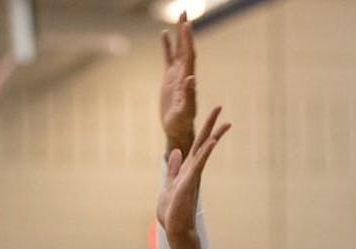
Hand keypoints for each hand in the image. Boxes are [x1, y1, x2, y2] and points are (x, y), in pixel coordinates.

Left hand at [157, 106, 229, 248]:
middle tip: (220, 107)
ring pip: (205, 151)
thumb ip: (173, 168)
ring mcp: (193, 176)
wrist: (175, 229)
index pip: (197, 145)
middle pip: (203, 143)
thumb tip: (175, 152)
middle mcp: (192, 170)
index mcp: (187, 169)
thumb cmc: (172, 211)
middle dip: (211, 125)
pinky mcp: (190, 183)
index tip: (212, 116)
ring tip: (225, 122)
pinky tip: (213, 142)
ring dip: (214, 135)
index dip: (203, 130)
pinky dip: (205, 152)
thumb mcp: (169, 185)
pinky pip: (199, 164)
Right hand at [159, 13, 196, 155]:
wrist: (178, 129)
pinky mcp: (169, 78)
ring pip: (179, 49)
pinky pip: (168, 58)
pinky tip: (164, 34)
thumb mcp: (186, 111)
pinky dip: (167, 46)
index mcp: (188, 79)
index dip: (188, 40)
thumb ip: (189, 95)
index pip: (189, 55)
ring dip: (179, 33)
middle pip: (186, 47)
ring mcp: (177, 74)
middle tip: (184, 11)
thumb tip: (191, 78)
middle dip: (185, 30)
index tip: (186, 25)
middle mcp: (184, 73)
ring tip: (179, 16)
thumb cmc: (182, 123)